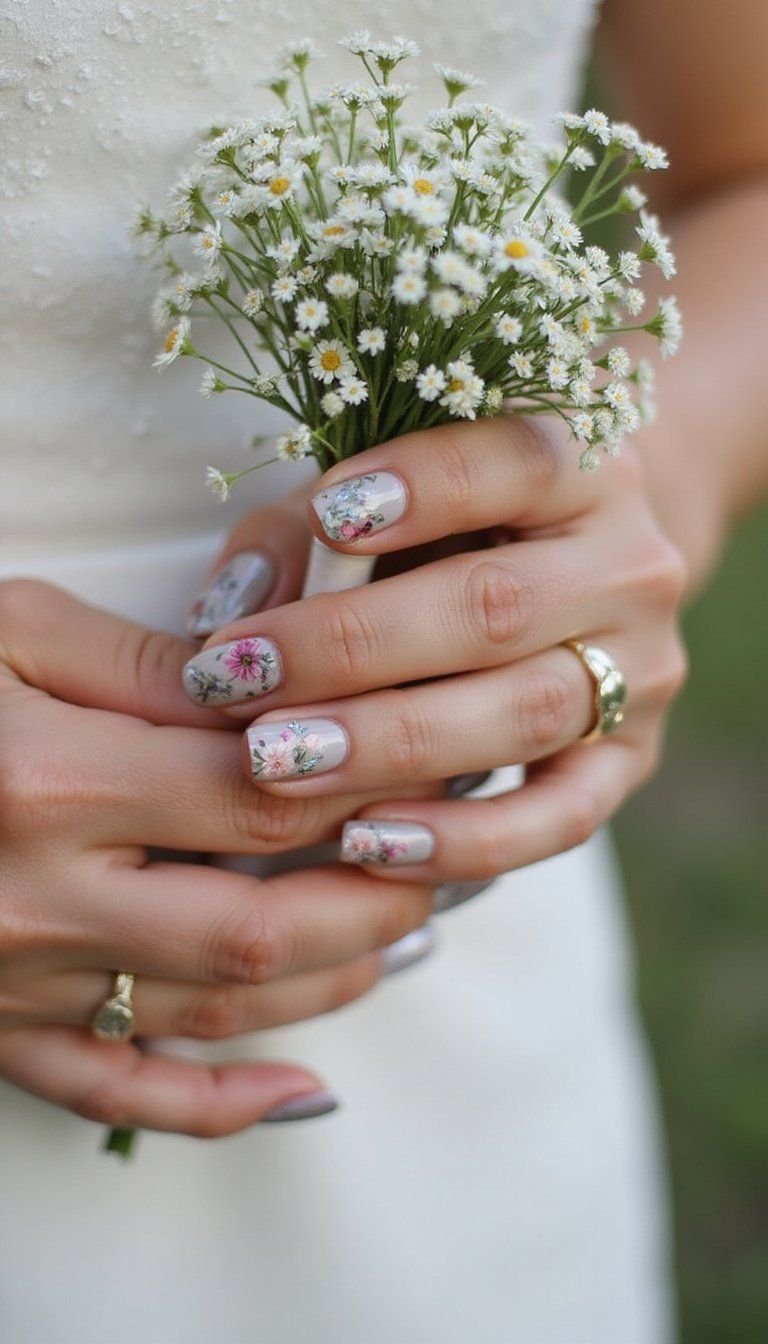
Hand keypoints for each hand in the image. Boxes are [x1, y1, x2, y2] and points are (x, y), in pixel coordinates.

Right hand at [0, 582, 430, 1135]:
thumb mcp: (4, 629)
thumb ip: (142, 660)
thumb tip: (275, 679)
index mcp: (51, 780)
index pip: (268, 794)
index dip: (378, 780)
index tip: (446, 758)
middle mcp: (41, 897)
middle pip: (271, 914)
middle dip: (388, 885)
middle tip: (466, 847)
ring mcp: (16, 982)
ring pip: (222, 1006)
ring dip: (340, 978)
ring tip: (417, 931)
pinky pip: (117, 1095)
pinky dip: (220, 1107)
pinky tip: (311, 1097)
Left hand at [183, 415, 687, 882]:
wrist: (580, 573)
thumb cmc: (446, 524)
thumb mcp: (381, 495)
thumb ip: (300, 534)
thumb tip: (229, 617)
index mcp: (582, 467)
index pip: (519, 460)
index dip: (428, 485)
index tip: (327, 518)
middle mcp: (628, 566)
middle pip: (498, 605)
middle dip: (355, 646)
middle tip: (240, 678)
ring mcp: (642, 670)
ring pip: (526, 712)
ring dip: (390, 745)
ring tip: (275, 762)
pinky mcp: (630, 762)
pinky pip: (560, 817)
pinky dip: (465, 841)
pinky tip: (366, 846)